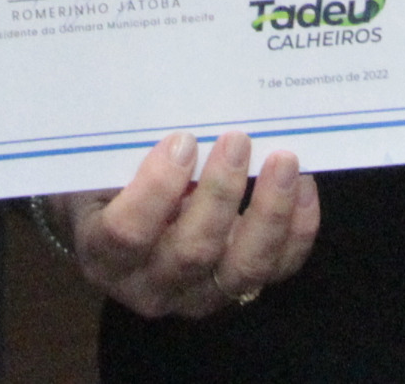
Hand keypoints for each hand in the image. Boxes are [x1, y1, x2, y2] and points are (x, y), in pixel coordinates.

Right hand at [47, 130, 318, 320]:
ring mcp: (199, 296)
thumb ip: (128, 151)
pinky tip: (303, 186)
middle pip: (192, 251)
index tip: (181, 141)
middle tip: (237, 140)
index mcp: (103, 253)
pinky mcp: (239, 291)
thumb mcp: (102, 169)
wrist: (120, 233)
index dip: (156, 189)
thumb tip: (181, 109)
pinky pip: (276, 268)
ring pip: (243, 268)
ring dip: (269, 212)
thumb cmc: (107, 187)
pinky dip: (296, 228)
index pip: (127, 233)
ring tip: (284, 162)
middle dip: (220, 193)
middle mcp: (150, 287)